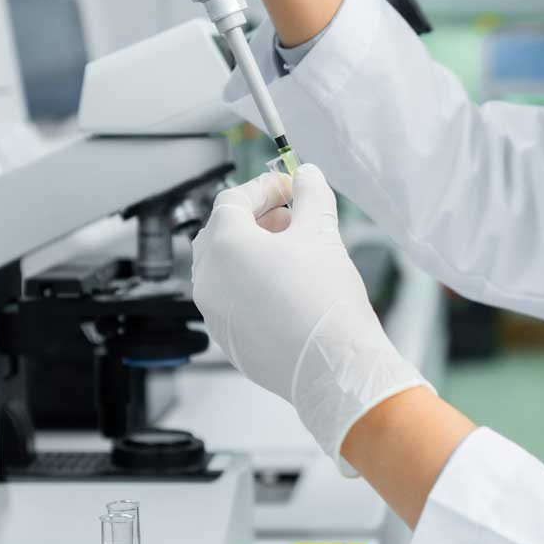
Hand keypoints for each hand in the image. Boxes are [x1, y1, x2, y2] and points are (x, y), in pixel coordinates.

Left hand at [191, 165, 427, 467]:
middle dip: (255, 219)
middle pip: (221, 233)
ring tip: (292, 252)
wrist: (335, 367)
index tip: (290, 187)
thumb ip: (310, 196)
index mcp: (224, 247)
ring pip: (223, 269)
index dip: (263, 188)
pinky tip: (287, 289)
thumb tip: (307, 176)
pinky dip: (251, 285)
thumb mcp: (322, 233)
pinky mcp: (227, 340)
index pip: (232, 201)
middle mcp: (208, 280)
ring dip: (252, 252)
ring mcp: (213, 314)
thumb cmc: (325, 301)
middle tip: (290, 217)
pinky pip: (231, 300)